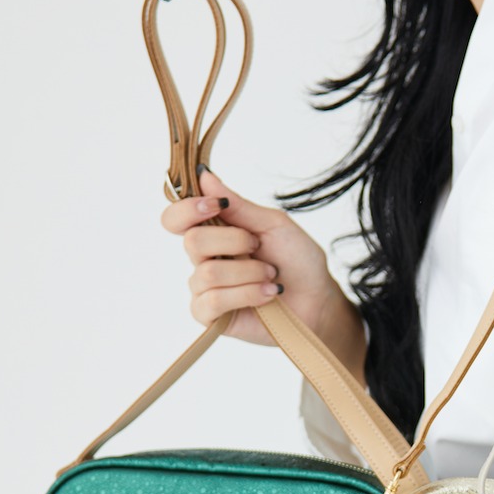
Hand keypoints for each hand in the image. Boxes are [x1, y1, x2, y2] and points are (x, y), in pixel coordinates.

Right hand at [159, 168, 365, 378]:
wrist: (317, 300)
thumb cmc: (297, 261)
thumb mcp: (273, 225)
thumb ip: (239, 205)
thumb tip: (204, 176)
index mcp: (214, 233)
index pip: (176, 219)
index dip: (188, 209)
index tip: (216, 205)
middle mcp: (203, 259)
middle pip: (192, 242)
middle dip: (234, 241)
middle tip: (258, 247)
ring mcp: (204, 289)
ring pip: (208, 273)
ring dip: (250, 272)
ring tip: (271, 276)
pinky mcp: (211, 317)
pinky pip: (213, 301)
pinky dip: (248, 294)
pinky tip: (268, 295)